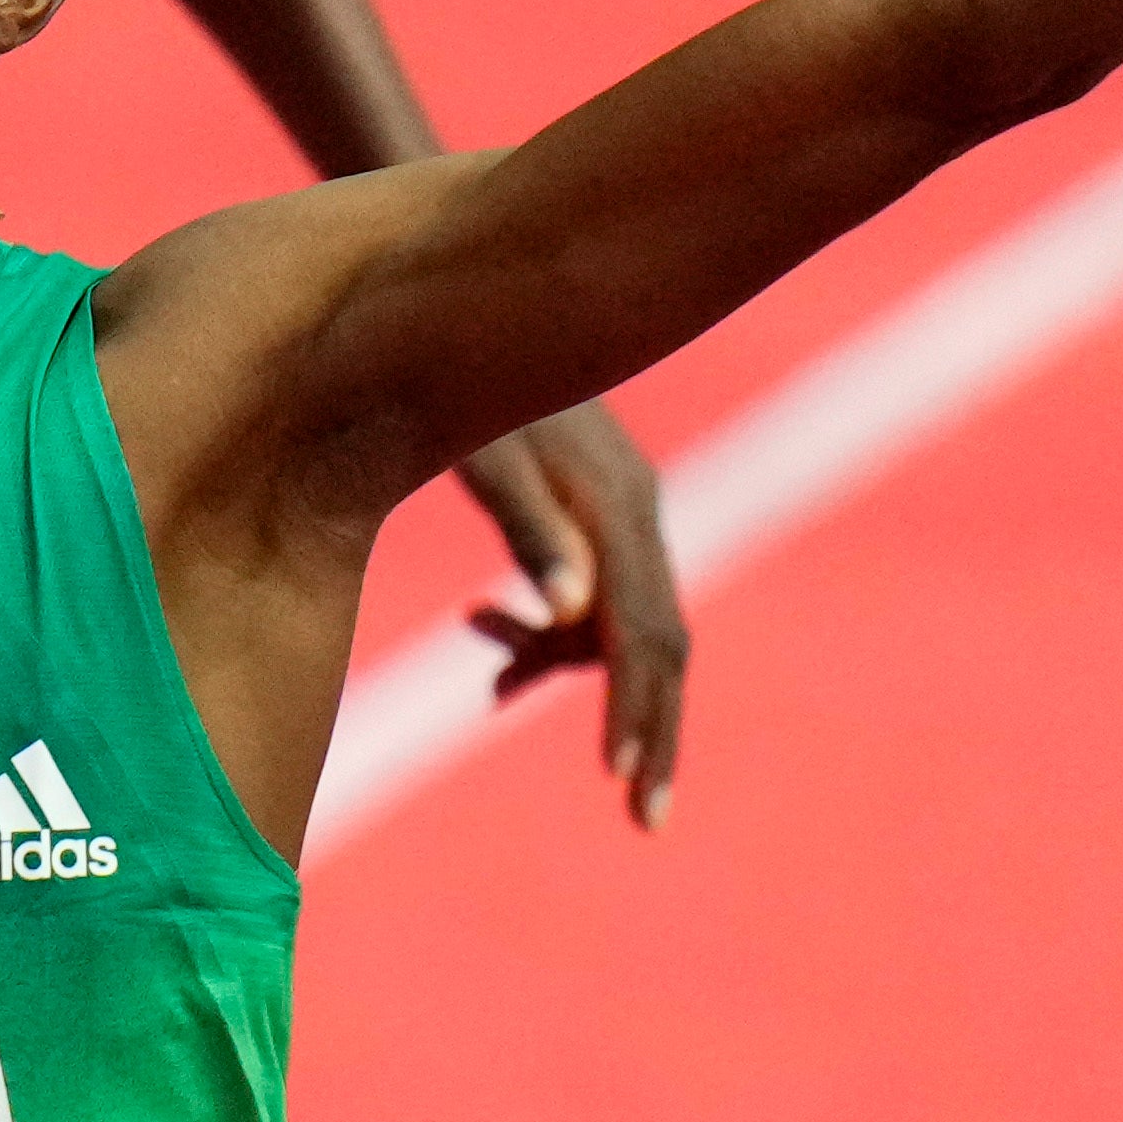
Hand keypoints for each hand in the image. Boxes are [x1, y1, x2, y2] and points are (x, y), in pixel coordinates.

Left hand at [449, 402, 691, 826]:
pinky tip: (481, 627)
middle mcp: (635, 514)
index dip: (638, 711)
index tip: (625, 780)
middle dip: (652, 732)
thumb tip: (569, 612)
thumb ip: (528, 528)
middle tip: (646, 821)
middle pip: (661, 644)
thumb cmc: (460, 374)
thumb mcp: (482, 449)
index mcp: (619, 506)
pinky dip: (547, 630)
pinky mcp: (592, 512)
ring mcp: (618, 514)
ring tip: (492, 682)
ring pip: (618, 625)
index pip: (642, 632)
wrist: (461, 300)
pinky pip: (587, 598)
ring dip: (565, 668)